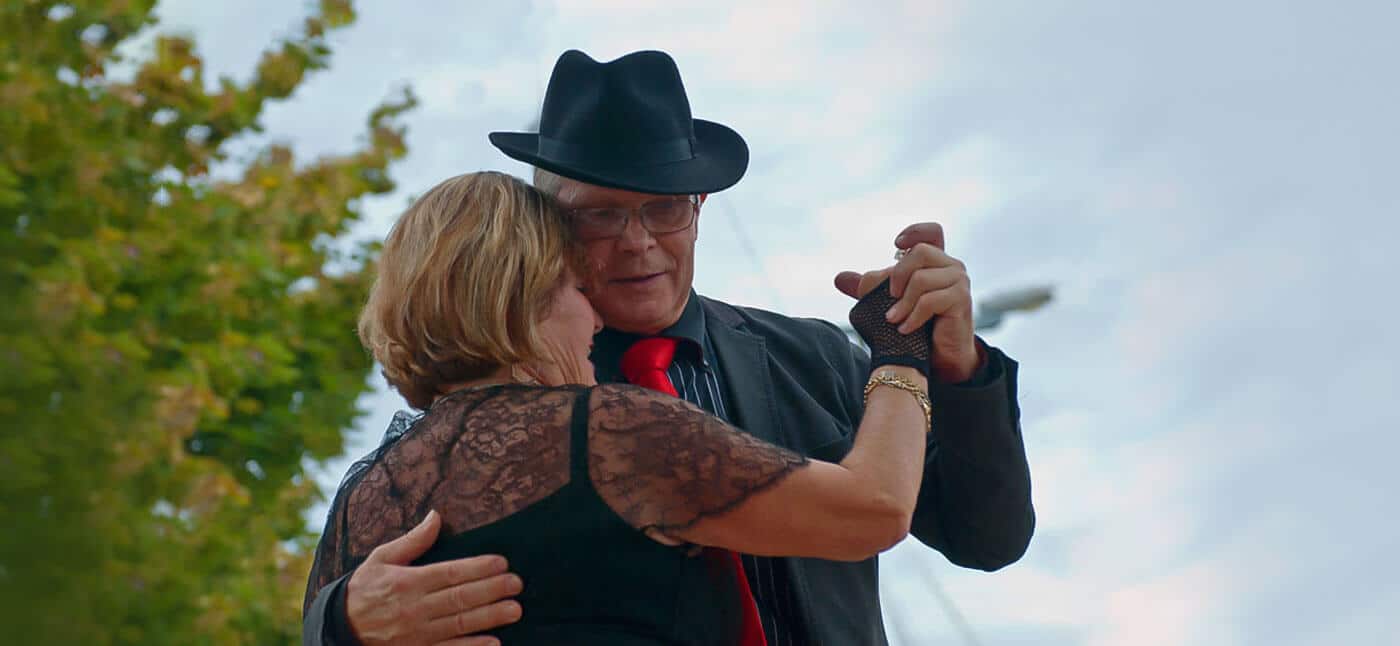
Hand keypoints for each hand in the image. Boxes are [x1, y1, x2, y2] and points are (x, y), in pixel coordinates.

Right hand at [346, 510, 522, 645]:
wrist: (340, 628)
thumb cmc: (365, 588)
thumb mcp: (381, 559)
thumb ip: (412, 540)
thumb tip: (436, 515)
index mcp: (408, 582)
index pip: (450, 573)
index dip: (478, 568)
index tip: (502, 562)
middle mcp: (414, 608)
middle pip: (460, 598)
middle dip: (491, 590)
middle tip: (517, 584)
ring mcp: (417, 633)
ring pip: (459, 624)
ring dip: (489, 617)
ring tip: (515, 610)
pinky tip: (494, 642)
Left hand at [835, 223, 982, 382]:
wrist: (939, 357)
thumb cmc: (918, 326)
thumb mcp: (889, 303)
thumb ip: (868, 288)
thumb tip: (839, 278)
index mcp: (936, 261)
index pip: (932, 232)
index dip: (915, 232)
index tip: (895, 245)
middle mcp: (951, 266)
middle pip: (920, 252)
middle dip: (898, 275)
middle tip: (889, 297)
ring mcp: (959, 282)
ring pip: (921, 278)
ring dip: (902, 303)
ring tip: (893, 320)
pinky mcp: (961, 300)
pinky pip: (929, 300)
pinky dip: (912, 317)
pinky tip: (905, 329)